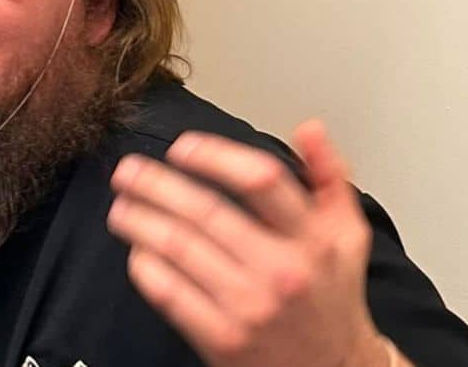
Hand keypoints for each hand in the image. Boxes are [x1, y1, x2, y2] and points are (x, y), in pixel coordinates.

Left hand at [106, 121, 387, 366]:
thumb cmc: (330, 296)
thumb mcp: (346, 233)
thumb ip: (329, 175)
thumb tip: (310, 127)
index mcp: (312, 238)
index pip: (260, 179)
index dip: (214, 155)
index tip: (183, 147)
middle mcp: (281, 270)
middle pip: (205, 211)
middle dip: (156, 184)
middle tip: (127, 170)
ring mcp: (250, 306)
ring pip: (179, 248)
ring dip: (140, 221)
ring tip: (121, 206)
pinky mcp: (223, 339)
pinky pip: (169, 293)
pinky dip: (145, 267)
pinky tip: (137, 251)